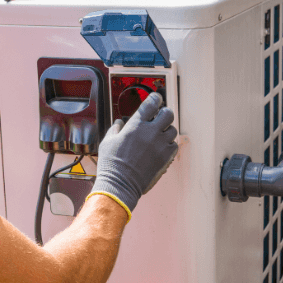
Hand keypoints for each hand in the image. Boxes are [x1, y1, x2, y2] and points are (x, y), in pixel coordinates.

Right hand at [88, 93, 177, 220]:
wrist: (120, 184)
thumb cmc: (111, 164)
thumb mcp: (107, 142)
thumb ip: (115, 129)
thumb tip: (120, 123)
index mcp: (136, 125)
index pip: (152, 102)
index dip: (155, 98)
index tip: (156, 99)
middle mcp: (151, 132)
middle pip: (168, 113)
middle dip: (164, 113)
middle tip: (160, 118)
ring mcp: (160, 145)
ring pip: (173, 129)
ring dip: (166, 130)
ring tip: (159, 136)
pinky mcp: (166, 157)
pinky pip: (174, 145)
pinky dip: (169, 145)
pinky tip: (161, 148)